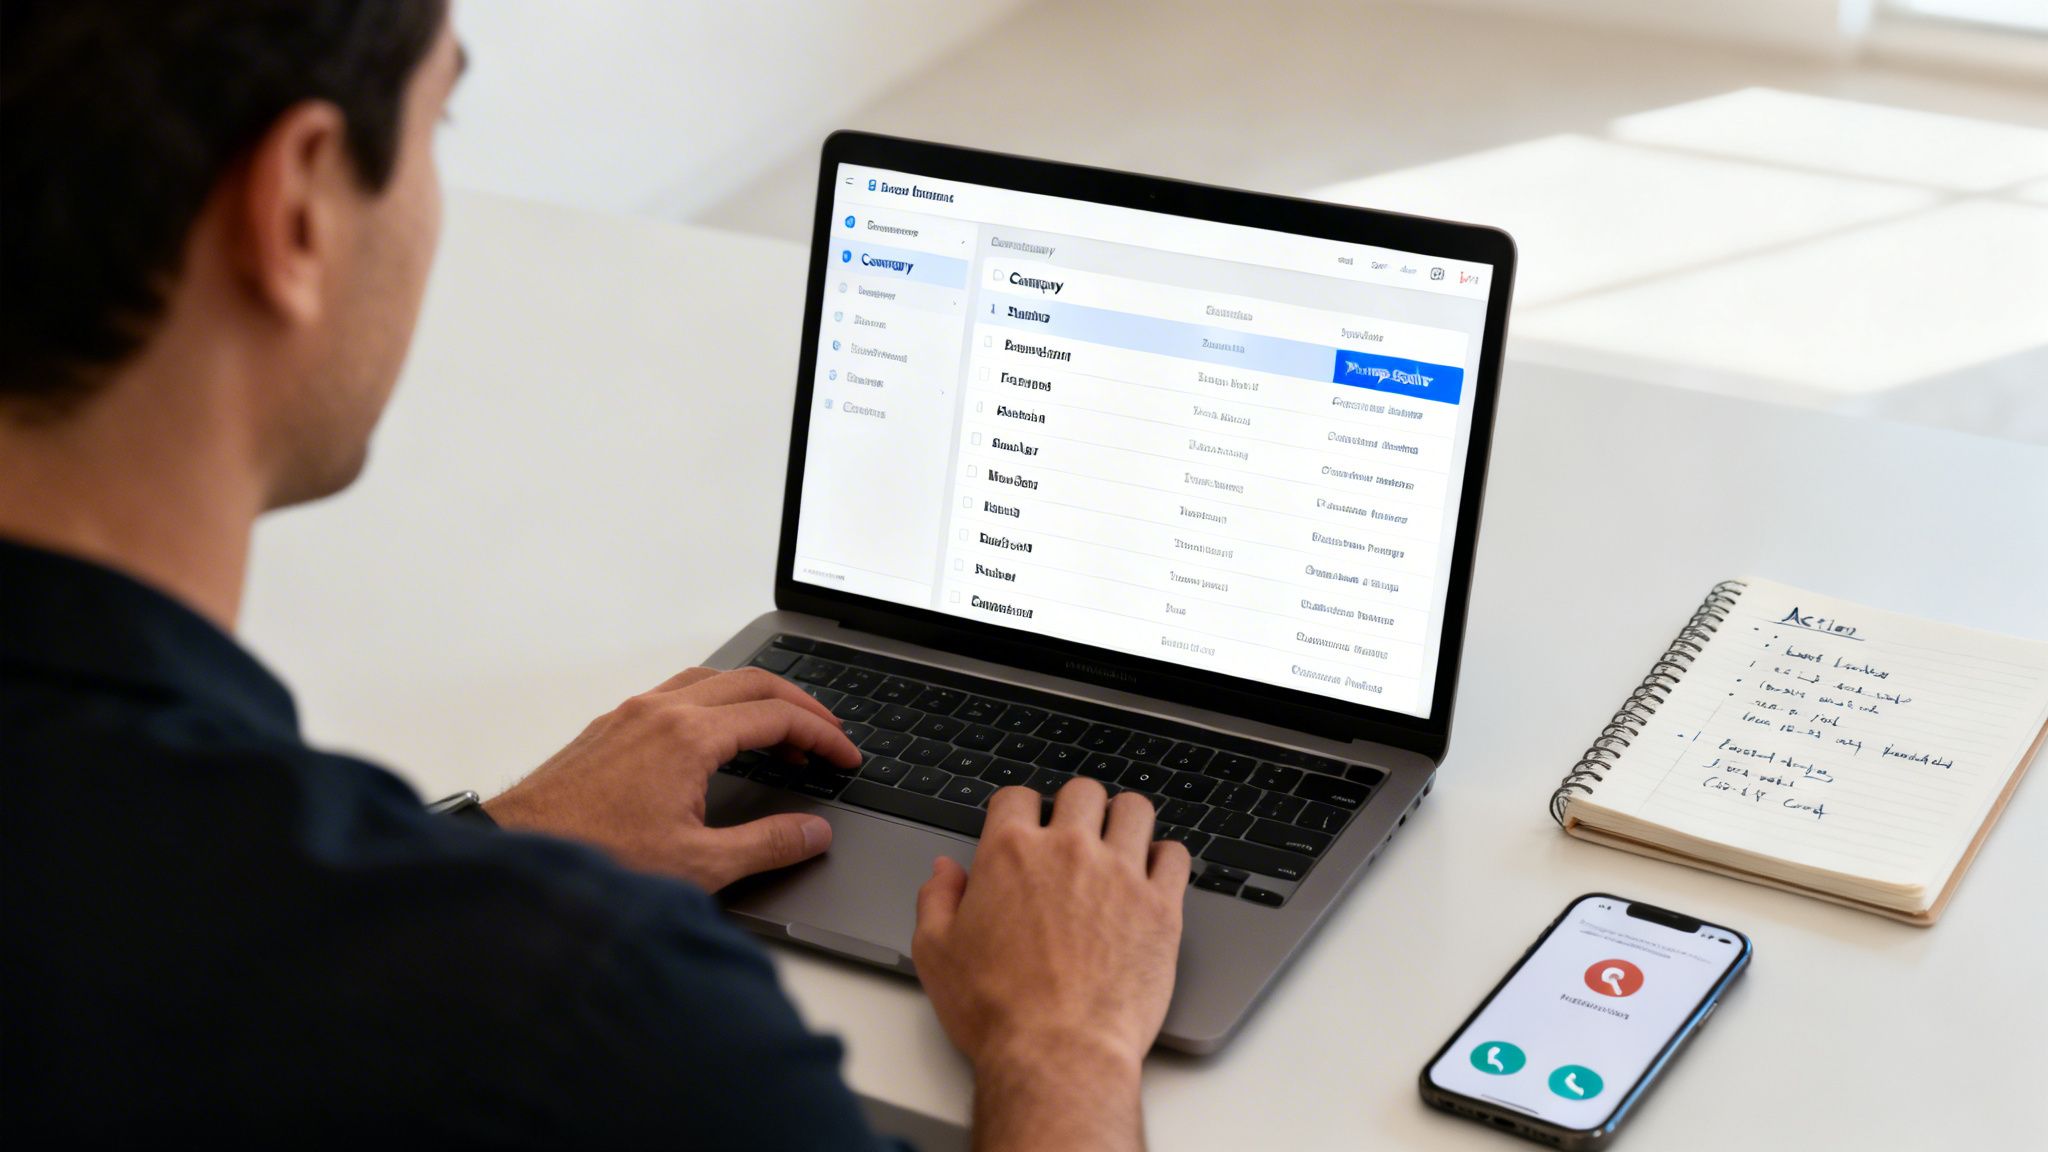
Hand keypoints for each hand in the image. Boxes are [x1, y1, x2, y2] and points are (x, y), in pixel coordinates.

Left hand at [483, 667, 859, 890]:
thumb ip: (768, 844)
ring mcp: (631, 714)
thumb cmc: (594, 859)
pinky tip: (720, 737)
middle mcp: (660, 711)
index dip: (822, 735)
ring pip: (712, 680)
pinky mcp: (610, 727)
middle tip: (828, 735)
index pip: (776, 716)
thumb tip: (813, 832)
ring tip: (782, 734)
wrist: (518, 856)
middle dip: (800, 705)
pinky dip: (717, 703)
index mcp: (688, 737)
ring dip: (756, 699)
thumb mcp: (698, 865)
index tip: (844, 757)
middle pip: (751, 682)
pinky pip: (679, 692)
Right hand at [912, 779, 1189, 1150]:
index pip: (1018, 797)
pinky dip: (1164, 858)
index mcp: (1011, 854)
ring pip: (1135, 810)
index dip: (1018, 810)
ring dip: (1124, 820)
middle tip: (1074, 834)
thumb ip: (937, 900)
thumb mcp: (936, 953)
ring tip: (1119, 842)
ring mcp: (1121, 874)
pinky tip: (1152, 874)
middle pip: (1082, 792)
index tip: (1025, 826)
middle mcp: (1069, 851)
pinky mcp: (1161, 906)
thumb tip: (944, 871)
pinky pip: (1175, 855)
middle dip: (1075, 807)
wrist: (1058, 1053)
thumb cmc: (997, 1011)